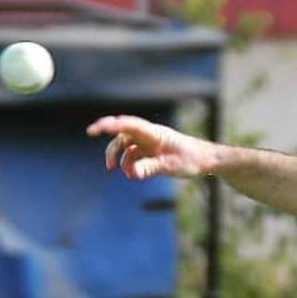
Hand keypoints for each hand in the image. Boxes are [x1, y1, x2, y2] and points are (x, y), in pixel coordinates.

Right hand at [86, 115, 217, 179]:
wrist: (206, 160)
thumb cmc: (191, 160)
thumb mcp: (171, 166)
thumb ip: (150, 168)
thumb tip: (131, 173)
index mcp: (155, 134)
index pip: (130, 125)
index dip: (112, 124)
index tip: (97, 128)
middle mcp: (150, 135)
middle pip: (123, 131)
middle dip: (106, 131)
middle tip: (90, 132)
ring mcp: (149, 143)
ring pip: (126, 144)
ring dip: (117, 155)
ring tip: (112, 169)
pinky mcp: (151, 152)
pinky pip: (133, 154)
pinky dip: (128, 163)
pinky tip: (131, 173)